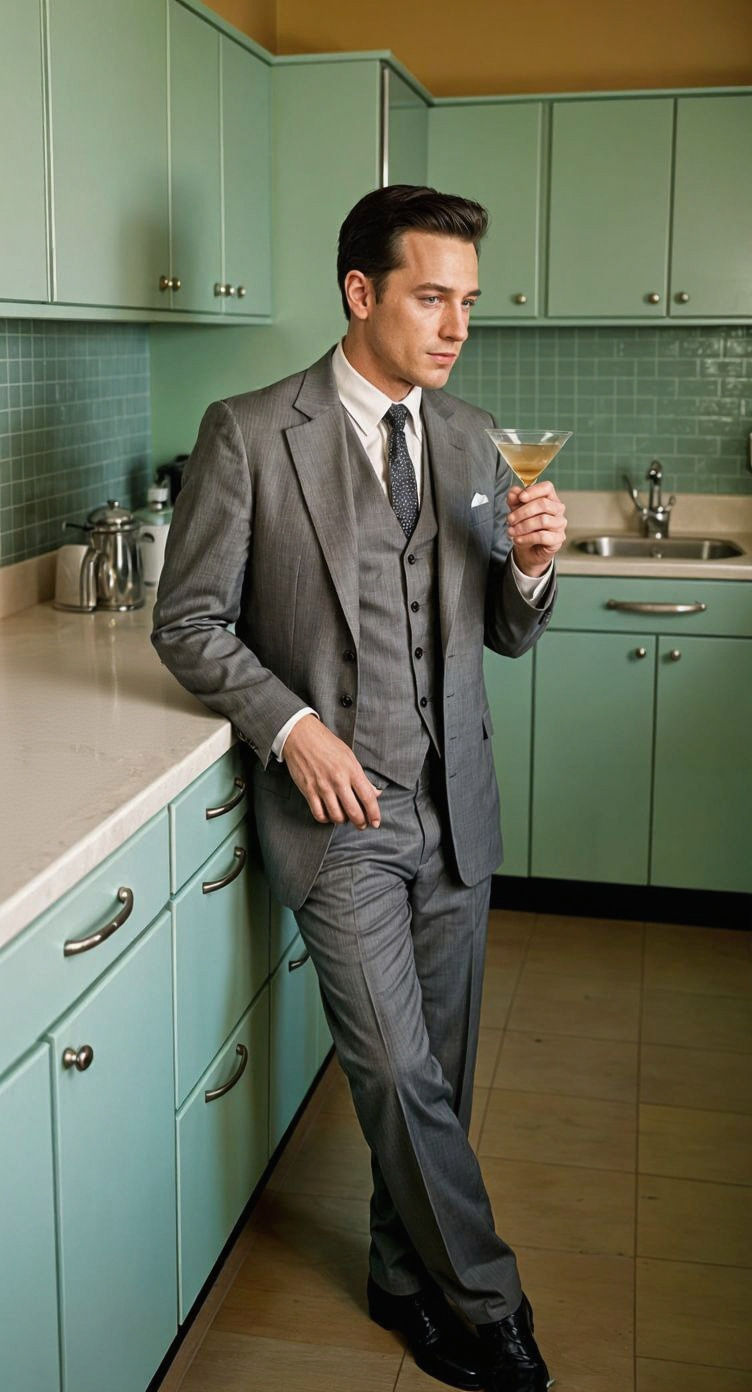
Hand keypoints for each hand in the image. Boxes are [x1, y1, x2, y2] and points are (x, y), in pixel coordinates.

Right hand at [282, 714, 381, 828]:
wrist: (301, 736)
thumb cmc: (327, 744)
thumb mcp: (349, 756)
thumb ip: (362, 777)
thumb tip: (375, 793)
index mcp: (351, 770)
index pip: (368, 797)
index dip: (374, 813)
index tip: (376, 822)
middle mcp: (338, 780)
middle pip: (353, 811)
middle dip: (360, 822)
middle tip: (362, 825)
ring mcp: (322, 787)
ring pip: (336, 816)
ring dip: (343, 821)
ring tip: (344, 819)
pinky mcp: (308, 791)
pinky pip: (319, 813)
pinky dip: (325, 819)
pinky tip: (329, 815)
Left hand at [507, 480, 566, 575]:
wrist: (529, 548)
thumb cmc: (525, 526)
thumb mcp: (516, 511)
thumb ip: (515, 500)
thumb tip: (513, 492)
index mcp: (550, 498)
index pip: (547, 488)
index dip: (533, 491)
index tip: (520, 497)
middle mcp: (558, 509)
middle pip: (543, 504)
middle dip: (522, 512)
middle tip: (509, 519)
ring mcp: (560, 524)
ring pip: (543, 520)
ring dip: (523, 526)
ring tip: (511, 531)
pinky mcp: (558, 539)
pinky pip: (542, 536)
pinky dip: (527, 538)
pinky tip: (518, 539)